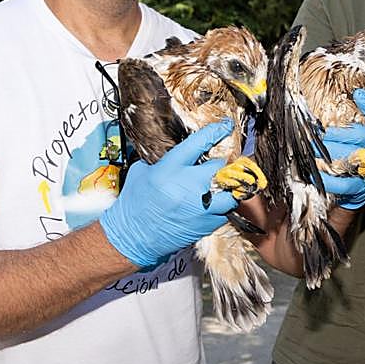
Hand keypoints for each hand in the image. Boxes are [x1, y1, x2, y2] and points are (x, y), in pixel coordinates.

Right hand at [100, 120, 239, 267]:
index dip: (216, 131)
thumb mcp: (142, 172)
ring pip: (231, 189)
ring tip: (217, 186)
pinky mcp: (207, 223)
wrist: (133, 237)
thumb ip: (164, 159)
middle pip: (219, 165)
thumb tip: (181, 151)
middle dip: (216, 164)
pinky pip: (226, 210)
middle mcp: (189, 186)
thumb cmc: (135, 205)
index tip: (224, 126)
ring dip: (226, 185)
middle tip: (209, 168)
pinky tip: (209, 204)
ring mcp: (201, 206)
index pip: (200, 142)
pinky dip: (221, 205)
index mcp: (170, 169)